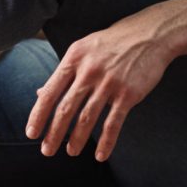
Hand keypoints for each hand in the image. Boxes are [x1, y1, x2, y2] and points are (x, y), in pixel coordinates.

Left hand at [26, 12, 175, 161]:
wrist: (154, 33)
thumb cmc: (118, 40)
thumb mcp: (87, 47)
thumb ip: (66, 71)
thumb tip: (40, 93)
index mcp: (75, 57)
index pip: (50, 92)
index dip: (38, 116)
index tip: (32, 134)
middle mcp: (90, 70)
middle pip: (66, 109)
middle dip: (54, 134)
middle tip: (47, 150)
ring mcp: (110, 82)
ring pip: (86, 118)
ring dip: (76, 140)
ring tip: (71, 151)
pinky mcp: (129, 93)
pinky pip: (113, 123)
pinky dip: (106, 141)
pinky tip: (101, 154)